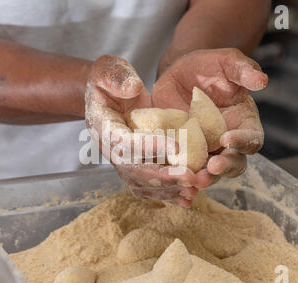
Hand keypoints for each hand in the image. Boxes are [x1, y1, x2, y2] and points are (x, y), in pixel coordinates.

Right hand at [85, 55, 197, 206]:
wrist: (106, 97)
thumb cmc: (109, 81)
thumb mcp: (106, 69)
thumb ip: (115, 76)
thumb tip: (132, 87)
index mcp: (103, 127)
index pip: (124, 141)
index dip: (148, 145)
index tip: (176, 145)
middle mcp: (111, 150)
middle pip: (133, 171)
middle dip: (162, 176)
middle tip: (190, 177)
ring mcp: (122, 162)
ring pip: (142, 184)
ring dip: (168, 189)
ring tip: (194, 189)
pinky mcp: (134, 167)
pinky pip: (148, 187)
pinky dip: (167, 194)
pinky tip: (188, 198)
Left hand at [152, 48, 267, 188]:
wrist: (177, 74)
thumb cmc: (206, 66)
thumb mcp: (224, 61)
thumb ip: (242, 69)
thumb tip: (262, 80)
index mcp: (244, 123)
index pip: (252, 139)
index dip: (242, 142)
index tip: (226, 139)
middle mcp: (227, 143)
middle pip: (234, 163)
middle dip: (224, 168)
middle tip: (211, 169)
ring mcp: (205, 151)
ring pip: (209, 173)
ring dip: (203, 179)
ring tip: (191, 180)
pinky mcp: (183, 154)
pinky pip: (184, 169)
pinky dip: (179, 176)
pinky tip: (170, 178)